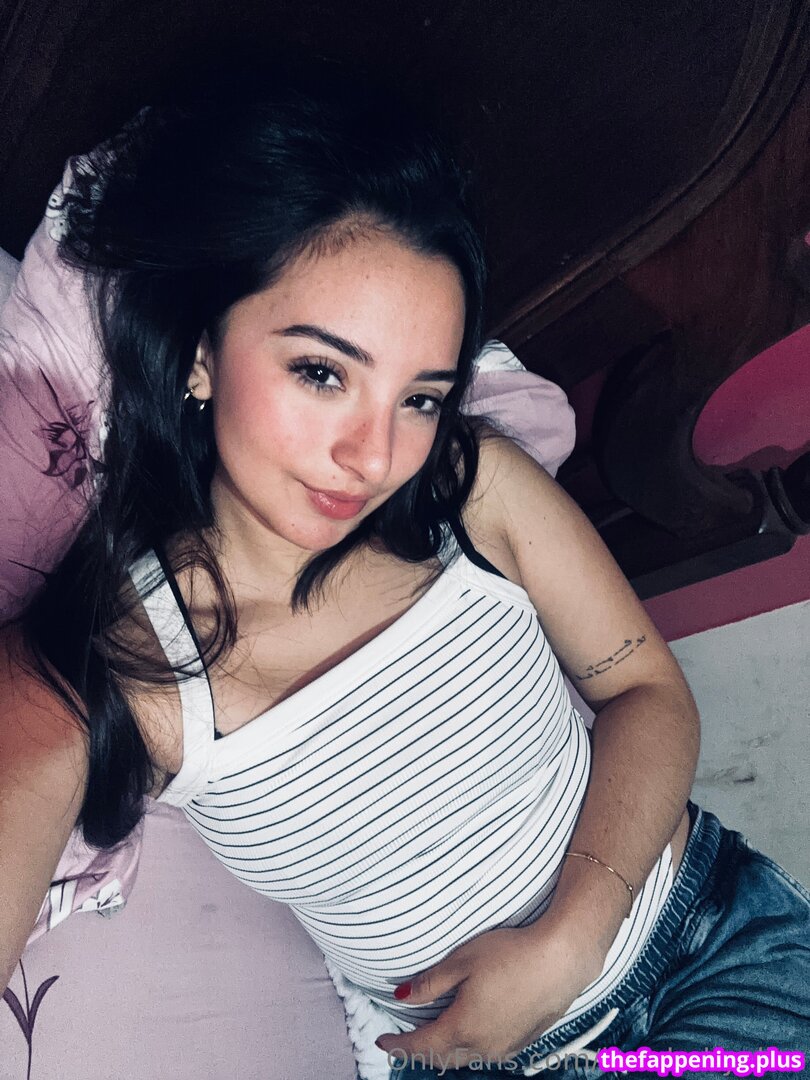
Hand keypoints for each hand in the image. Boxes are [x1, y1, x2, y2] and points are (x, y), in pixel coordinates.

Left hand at [375, 920, 600, 1067]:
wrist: (561, 960)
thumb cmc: (511, 954)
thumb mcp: (462, 961)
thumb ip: (430, 983)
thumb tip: (400, 996)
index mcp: (462, 1026)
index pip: (421, 1044)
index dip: (398, 1045)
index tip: (382, 1042)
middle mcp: (482, 1046)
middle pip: (441, 1058)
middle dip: (419, 1053)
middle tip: (402, 1044)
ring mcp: (504, 1047)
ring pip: (464, 1059)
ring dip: (444, 1053)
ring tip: (431, 1039)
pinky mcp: (522, 1042)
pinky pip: (485, 1054)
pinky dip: (467, 1049)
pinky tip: (468, 1035)